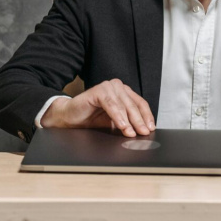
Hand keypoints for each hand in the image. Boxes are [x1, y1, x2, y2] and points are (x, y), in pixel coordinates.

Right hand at [40, 79, 155, 136]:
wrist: (69, 118)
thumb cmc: (91, 119)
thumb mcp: (114, 122)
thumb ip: (128, 123)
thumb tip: (143, 132)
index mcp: (124, 93)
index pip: (140, 104)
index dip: (146, 116)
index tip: (150, 128)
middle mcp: (117, 87)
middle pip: (133, 105)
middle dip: (139, 121)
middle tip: (144, 133)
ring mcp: (108, 87)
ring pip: (123, 105)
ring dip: (129, 121)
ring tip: (132, 133)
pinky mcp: (98, 90)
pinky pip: (111, 104)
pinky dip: (117, 116)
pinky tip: (121, 126)